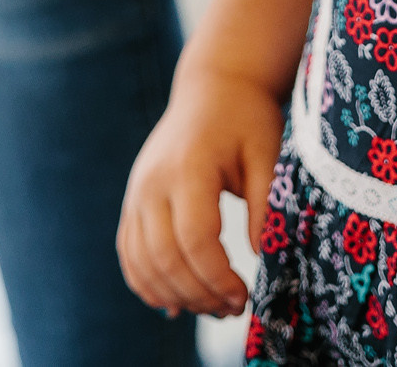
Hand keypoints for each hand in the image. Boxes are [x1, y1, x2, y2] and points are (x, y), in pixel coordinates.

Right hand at [117, 60, 284, 317]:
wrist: (213, 87)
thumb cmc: (246, 119)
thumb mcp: (267, 154)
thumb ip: (265, 205)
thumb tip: (263, 258)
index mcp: (188, 168)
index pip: (194, 239)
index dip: (218, 277)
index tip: (245, 296)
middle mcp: (153, 183)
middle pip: (164, 257)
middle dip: (199, 294)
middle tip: (233, 309)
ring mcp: (137, 193)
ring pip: (142, 262)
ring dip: (174, 295)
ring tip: (212, 307)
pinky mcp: (132, 201)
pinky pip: (129, 253)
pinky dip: (147, 283)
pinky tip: (175, 302)